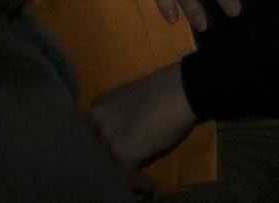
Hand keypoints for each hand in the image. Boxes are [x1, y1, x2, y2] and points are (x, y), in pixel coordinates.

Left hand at [93, 63, 197, 185]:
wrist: (181, 90)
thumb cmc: (161, 89)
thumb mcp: (131, 101)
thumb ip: (120, 117)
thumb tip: (125, 133)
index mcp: (98, 108)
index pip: (97, 134)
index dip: (108, 144)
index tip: (118, 150)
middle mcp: (98, 124)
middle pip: (104, 149)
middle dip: (116, 157)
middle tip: (130, 163)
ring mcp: (111, 139)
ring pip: (116, 164)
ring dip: (127, 172)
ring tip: (139, 178)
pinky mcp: (125, 154)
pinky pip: (130, 176)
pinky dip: (140, 184)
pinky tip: (148, 187)